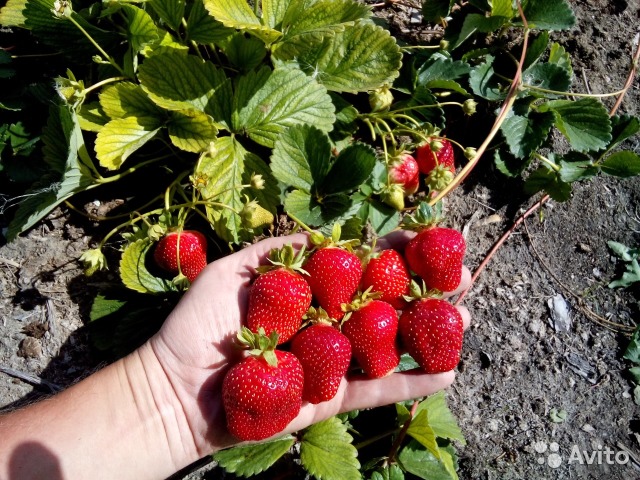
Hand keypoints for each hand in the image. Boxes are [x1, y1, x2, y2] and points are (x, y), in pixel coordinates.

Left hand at [149, 230, 470, 458]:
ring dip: (429, 333)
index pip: (358, 266)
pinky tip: (448, 373)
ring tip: (466, 318)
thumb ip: (278, 253)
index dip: (392, 252)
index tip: (427, 237)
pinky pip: (376, 390)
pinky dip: (411, 384)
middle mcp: (325, 324)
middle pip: (383, 303)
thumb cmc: (199, 325)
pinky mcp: (330, 398)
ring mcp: (331, 361)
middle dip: (423, 289)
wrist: (178, 389)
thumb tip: (322, 235)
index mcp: (306, 291)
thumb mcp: (233, 272)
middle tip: (462, 278)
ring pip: (388, 345)